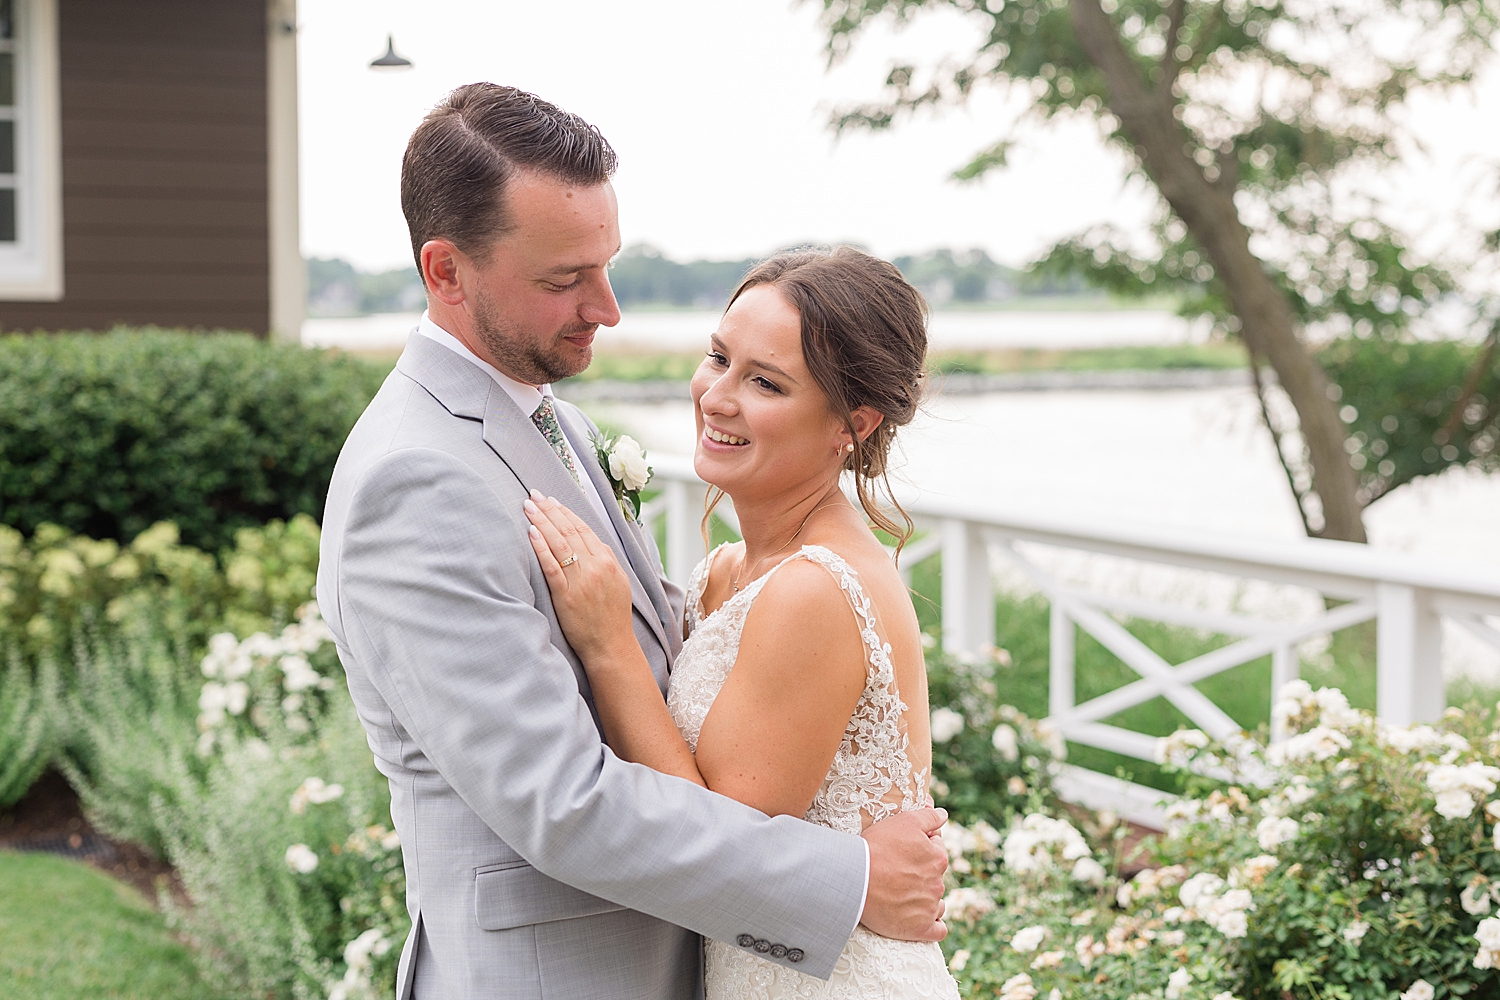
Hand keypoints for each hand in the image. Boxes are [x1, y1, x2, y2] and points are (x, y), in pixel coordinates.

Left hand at [524, 490, 634, 661]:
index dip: (566, 513)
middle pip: (569, 531)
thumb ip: (607, 562)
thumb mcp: (619, 583)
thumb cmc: (613, 617)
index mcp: (608, 562)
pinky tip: (532, 533)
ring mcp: (580, 580)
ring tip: (528, 507)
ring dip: (542, 522)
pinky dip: (541, 548)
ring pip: (560, 544)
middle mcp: (596, 567)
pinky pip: (551, 567)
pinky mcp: (566, 595)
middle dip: (550, 510)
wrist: (611, 646)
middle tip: (534, 495)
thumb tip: (594, 544)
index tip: (551, 500)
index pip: (583, 529)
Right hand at [859, 807, 948, 942]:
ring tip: (904, 897)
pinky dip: (933, 925)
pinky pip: (938, 930)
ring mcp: (930, 908)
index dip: (920, 849)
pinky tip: (922, 920)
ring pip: (937, 903)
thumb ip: (929, 816)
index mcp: (938, 858)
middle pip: (935, 877)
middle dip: (922, 875)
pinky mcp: (920, 929)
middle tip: (898, 873)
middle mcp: (938, 884)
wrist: (854, 878)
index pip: (937, 851)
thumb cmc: (877, 847)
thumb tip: (943, 814)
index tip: (903, 852)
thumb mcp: (904, 821)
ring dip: (928, 900)